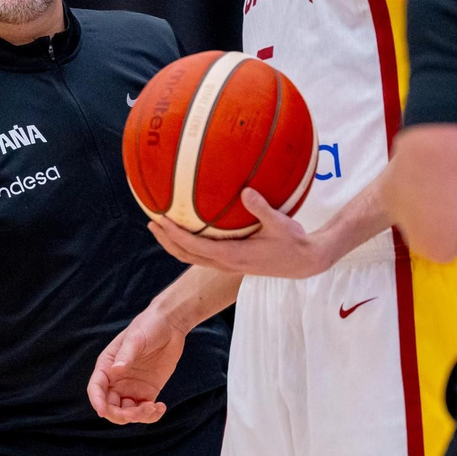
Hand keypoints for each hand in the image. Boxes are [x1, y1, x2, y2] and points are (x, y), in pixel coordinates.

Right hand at [88, 306, 187, 424]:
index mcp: (107, 366)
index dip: (97, 401)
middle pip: (110, 406)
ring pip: (127, 413)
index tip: (102, 411)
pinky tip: (161, 408)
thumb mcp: (136, 338)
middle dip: (121, 414)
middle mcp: (116, 381)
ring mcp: (131, 388)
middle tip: (140, 410)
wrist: (170, 325)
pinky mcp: (147, 392)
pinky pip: (144, 411)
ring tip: (154, 407)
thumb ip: (126, 354)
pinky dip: (150, 415)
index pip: (96, 388)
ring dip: (138, 417)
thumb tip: (116, 370)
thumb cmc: (149, 326)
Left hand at [148, 189, 331, 278]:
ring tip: (160, 227)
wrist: (304, 262)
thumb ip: (262, 208)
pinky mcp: (232, 262)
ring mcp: (227, 265)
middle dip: (166, 240)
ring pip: (192, 257)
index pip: (195, 246)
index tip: (161, 219)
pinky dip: (188, 244)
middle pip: (186, 255)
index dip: (175, 235)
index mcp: (233, 256)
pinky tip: (186, 229)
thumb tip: (245, 190)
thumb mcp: (281, 224)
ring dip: (174, 244)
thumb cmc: (293, 242)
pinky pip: (202, 255)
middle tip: (151, 222)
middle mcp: (226, 263)